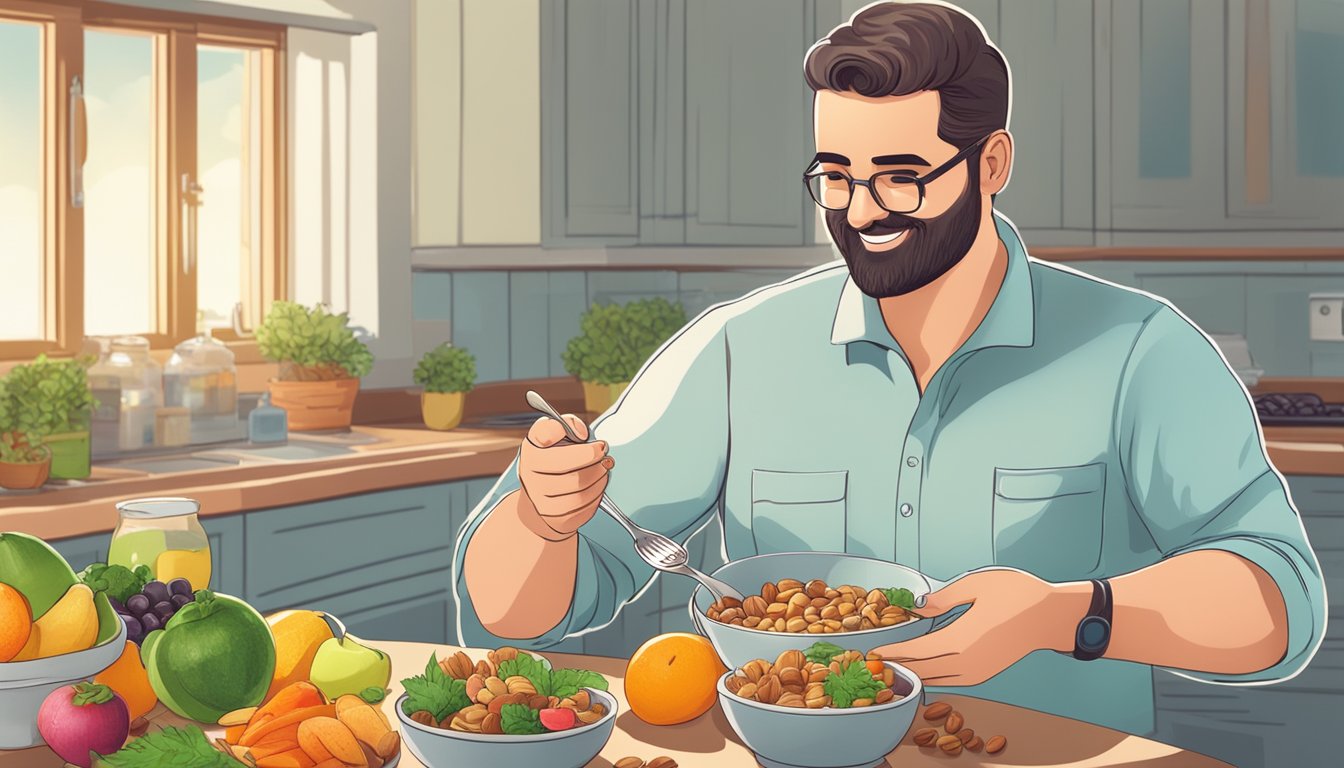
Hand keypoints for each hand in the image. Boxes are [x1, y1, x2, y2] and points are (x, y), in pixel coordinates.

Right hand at [516, 415, 614, 541]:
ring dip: (599, 478)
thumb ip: (567, 424)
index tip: (586, 437)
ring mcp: (542, 503)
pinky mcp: (556, 519)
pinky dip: (597, 495)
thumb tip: (581, 433)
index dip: (571, 440)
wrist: (538, 497)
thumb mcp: (554, 435)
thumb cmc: (551, 459)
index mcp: (531, 454)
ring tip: (604, 468)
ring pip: (581, 494)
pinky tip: (597, 484)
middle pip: (574, 475)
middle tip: (605, 454)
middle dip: (596, 462)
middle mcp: (532, 479)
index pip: (550, 445)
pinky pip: (584, 508)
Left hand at [868, 569, 1092, 685]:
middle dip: (896, 666)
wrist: (1050, 616)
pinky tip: (921, 669)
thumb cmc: (1016, 595)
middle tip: (873, 663)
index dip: (892, 653)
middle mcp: (966, 663)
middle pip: (921, 670)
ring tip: (891, 666)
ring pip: (935, 679)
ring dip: (912, 674)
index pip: (916, 652)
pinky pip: (949, 681)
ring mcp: (976, 673)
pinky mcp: (984, 675)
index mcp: (960, 641)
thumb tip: (916, 606)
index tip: (872, 652)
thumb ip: (942, 599)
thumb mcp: (976, 585)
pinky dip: (931, 677)